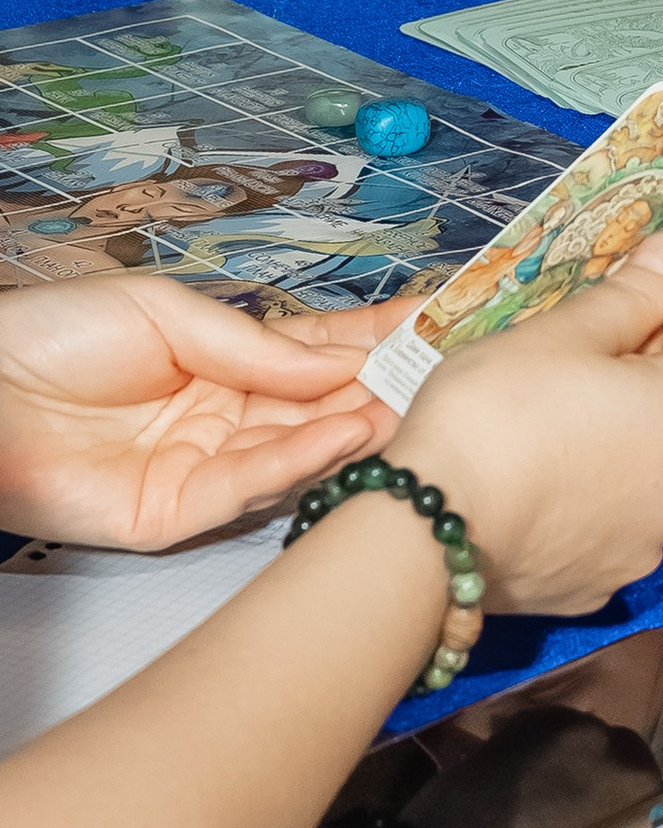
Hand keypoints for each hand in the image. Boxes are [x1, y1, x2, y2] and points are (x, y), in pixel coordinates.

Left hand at [0, 275, 398, 547]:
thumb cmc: (56, 336)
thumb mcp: (166, 312)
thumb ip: (253, 344)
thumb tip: (336, 362)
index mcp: (220, 361)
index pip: (311, 353)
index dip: (371, 340)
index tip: (437, 324)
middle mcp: (223, 418)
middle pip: (314, 407)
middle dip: (377, 389)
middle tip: (442, 377)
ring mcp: (202, 469)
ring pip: (291, 452)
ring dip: (350, 429)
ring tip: (404, 407)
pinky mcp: (174, 515)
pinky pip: (246, 490)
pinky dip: (297, 463)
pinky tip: (342, 434)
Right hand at [397, 231, 662, 611]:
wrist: (427, 537)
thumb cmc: (497, 417)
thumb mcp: (564, 334)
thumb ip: (630, 293)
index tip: (654, 257)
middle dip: (650, 346)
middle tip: (596, 315)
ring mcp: (651, 540)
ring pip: (651, 453)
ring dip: (622, 413)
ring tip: (561, 388)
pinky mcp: (604, 576)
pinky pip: (613, 507)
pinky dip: (593, 473)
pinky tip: (545, 455)